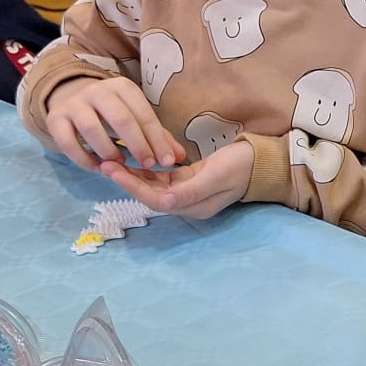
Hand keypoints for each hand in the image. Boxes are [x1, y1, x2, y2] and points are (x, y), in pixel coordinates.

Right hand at [43, 75, 182, 170]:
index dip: (157, 139)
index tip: (168, 161)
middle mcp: (97, 91)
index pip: (144, 113)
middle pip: (120, 119)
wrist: (72, 98)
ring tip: (120, 164)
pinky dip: (84, 159)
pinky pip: (68, 143)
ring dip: (109, 151)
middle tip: (148, 165)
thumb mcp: (136, 118)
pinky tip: (98, 168)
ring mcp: (74, 104)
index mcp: (122, 87)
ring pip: (92, 129)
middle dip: (138, 145)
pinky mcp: (56, 119)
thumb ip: (158, 137)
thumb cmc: (112, 113)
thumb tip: (179, 158)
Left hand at [99, 138, 252, 220]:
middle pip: (150, 194)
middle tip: (105, 163)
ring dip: (134, 174)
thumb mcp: (215, 177)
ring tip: (114, 160)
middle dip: (127, 180)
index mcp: (192, 206)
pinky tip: (134, 159)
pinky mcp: (188, 180)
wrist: (260, 160)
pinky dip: (147, 169)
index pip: (154, 199)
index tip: (112, 170)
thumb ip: (189, 191)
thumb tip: (162, 203)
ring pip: (153, 186)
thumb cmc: (240, 166)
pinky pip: (162, 177)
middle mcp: (186, 203)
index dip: (132, 186)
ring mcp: (187, 192)